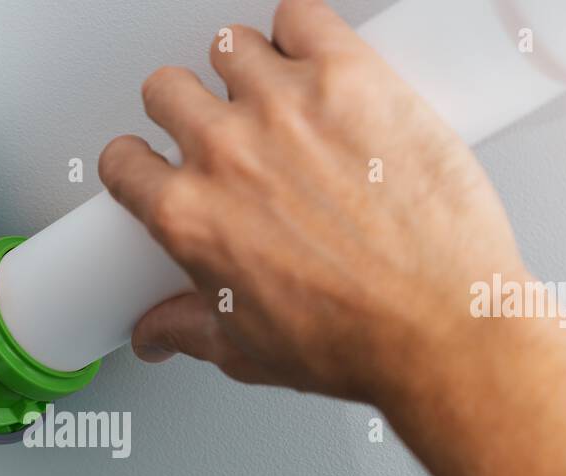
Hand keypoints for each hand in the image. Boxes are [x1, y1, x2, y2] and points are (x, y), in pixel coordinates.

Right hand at [98, 0, 529, 405]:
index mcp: (189, 217)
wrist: (440, 329)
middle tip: (223, 130)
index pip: (124, 160)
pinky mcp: (349, 75)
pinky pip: (300, 13)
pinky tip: (319, 61)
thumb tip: (156, 332)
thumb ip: (187, 328)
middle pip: (167, 89)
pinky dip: (304, 31)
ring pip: (230, 46)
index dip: (140, 163)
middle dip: (187, 109)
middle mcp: (225, 153)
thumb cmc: (353, 342)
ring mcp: (285, 106)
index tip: (160, 164)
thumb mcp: (245, 351)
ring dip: (246, 70)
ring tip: (279, 98)